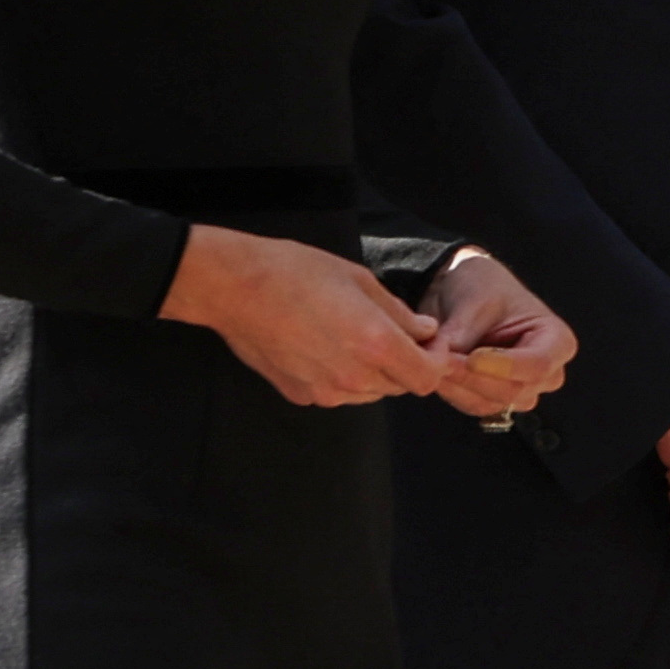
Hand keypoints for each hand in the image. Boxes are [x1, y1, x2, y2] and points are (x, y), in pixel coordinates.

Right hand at [161, 222, 456, 407]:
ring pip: (371, 392)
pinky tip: (322, 346)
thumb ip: (399, 313)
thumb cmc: (296, 272)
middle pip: (401, 386)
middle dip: (405, 364)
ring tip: (350, 336)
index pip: (428, 378)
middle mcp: (355, 377)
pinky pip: (338, 393)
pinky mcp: (302, 395)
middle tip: (391, 333)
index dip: (435, 362)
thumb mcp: (359, 280)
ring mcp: (326, 391)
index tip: (429, 345)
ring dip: (374, 373)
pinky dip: (343, 377)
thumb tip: (426, 331)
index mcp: (377, 344)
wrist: (234, 287)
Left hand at [419, 249, 574, 419]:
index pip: (538, 365)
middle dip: (472, 377)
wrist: (460, 290)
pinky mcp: (494, 399)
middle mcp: (546, 373)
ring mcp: (521, 390)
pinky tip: (436, 371)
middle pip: (514, 390)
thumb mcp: (475, 300)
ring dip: (457, 385)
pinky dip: (451, 391)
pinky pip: (472, 405)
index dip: (505, 367)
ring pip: (491, 402)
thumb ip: (462, 334)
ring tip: (432, 361)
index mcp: (557, 341)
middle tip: (439, 359)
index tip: (472, 358)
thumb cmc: (481, 286)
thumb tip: (443, 363)